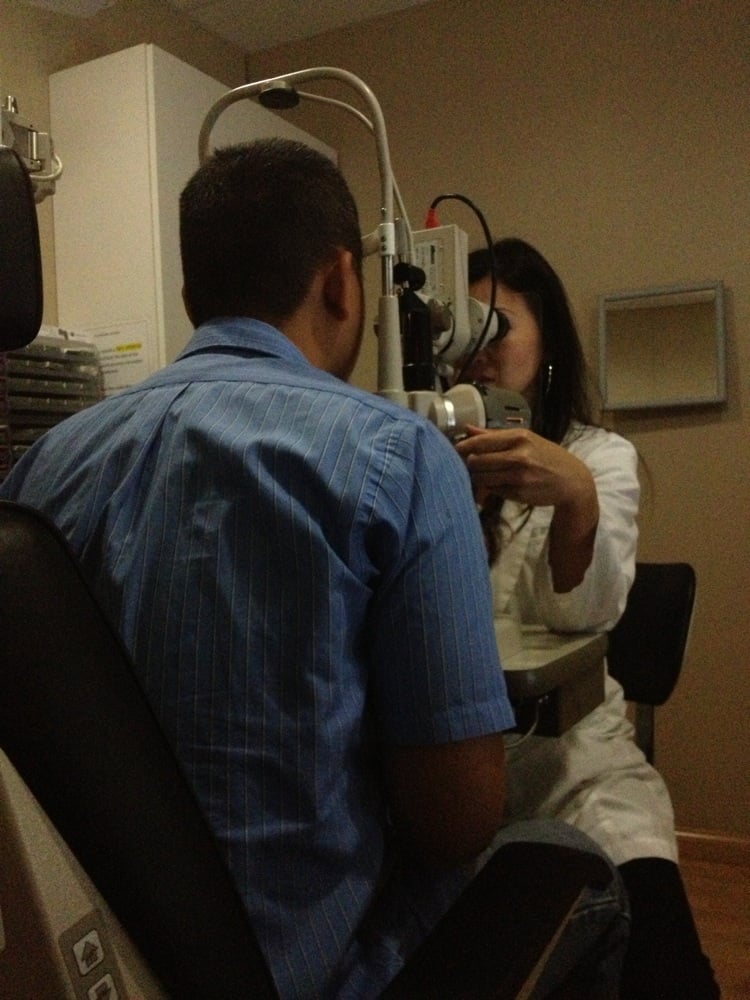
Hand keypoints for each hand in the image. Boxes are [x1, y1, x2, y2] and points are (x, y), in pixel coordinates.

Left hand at [455, 426, 598, 590]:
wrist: (571, 480)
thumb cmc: (546, 456)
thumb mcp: (526, 439)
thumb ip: (494, 435)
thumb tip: (467, 428)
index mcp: (520, 437)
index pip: (481, 441)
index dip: (463, 446)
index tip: (454, 449)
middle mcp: (519, 456)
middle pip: (477, 461)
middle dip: (468, 463)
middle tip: (466, 464)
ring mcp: (518, 476)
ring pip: (482, 477)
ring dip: (476, 477)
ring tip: (479, 474)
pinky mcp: (518, 493)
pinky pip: (492, 490)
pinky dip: (488, 487)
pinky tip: (493, 484)